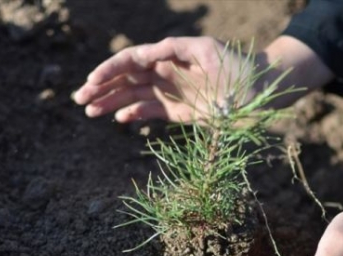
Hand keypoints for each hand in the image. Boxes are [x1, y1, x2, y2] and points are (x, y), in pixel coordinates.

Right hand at [73, 36, 333, 122]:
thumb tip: (142, 55)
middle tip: (80, 99)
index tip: (93, 81)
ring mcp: (172, 93)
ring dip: (111, 102)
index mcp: (169, 56)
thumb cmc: (238, 67)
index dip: (109, 69)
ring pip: (134, 96)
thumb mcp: (207, 52)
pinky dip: (134, 115)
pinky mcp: (180, 112)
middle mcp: (167, 73)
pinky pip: (151, 112)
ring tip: (90, 111)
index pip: (131, 60)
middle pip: (126, 78)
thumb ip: (174, 49)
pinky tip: (120, 119)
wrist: (262, 91)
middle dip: (102, 87)